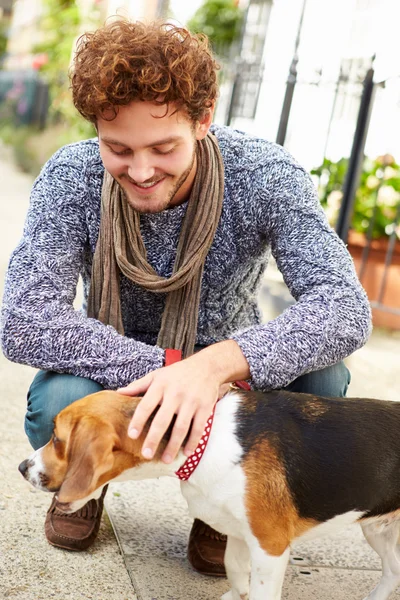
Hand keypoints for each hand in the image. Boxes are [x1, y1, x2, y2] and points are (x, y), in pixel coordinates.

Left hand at [117, 340, 249, 463]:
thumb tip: (118, 393)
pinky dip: (192, 442)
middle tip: (146, 455)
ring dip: (173, 446)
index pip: (146, 405)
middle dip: (153, 439)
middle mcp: (175, 394)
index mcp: (160, 385)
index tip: (131, 435)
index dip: (138, 421)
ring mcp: (191, 401)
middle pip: (162, 420)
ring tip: (165, 460)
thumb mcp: (157, 375)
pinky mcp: (205, 407)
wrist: (207, 366)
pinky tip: (186, 453)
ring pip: (181, 428)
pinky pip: (198, 428)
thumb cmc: (178, 373)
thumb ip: (138, 385)